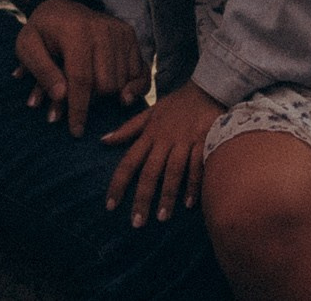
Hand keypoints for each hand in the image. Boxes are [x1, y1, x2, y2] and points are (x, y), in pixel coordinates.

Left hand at [16, 0, 147, 135]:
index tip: (76, 131)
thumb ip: (41, 72)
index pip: (81, 79)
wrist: (61, 4)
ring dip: (108, 95)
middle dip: (91, 101)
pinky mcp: (130, 35)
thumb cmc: (42, 31)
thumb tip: (62, 97)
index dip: (79, 109)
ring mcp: (119, 31)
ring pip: (122, 81)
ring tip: (91, 91)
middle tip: (77, 100)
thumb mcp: (27, 47)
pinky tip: (123, 96)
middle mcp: (102, 30)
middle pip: (105, 84)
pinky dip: (132, 87)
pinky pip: (139, 71)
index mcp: (75, 33)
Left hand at [102, 83, 224, 227]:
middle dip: (142, 198)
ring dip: (167, 195)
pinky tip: (189, 203)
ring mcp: (185, 142)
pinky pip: (198, 166)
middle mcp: (164, 140)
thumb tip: (103, 141)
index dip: (119, 184)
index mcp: (149, 135)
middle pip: (150, 172)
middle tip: (137, 222)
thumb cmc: (176, 104)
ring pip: (173, 171)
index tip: (110, 205)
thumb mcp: (149, 112)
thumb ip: (128, 129)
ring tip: (162, 218)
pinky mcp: (204, 141)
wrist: (207, 87)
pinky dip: (194, 184)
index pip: (129, 162)